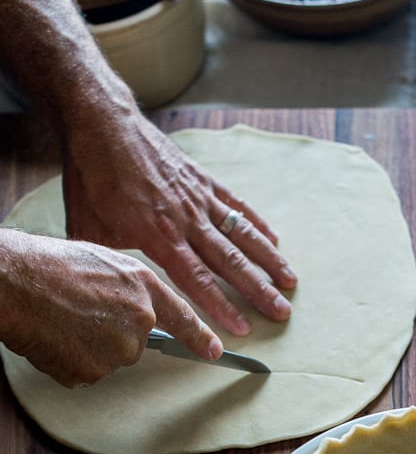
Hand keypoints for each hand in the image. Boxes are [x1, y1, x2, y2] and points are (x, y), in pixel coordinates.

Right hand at [0, 230, 222, 386]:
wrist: (18, 281)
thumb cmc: (53, 264)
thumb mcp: (105, 260)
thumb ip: (129, 289)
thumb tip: (131, 308)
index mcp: (144, 288)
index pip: (183, 318)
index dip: (200, 337)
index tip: (216, 352)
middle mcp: (139, 321)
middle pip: (135, 343)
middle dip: (112, 333)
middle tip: (80, 312)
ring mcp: (117, 350)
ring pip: (108, 358)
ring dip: (88, 347)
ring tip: (63, 320)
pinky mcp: (92, 372)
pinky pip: (84, 372)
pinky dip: (70, 361)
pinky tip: (55, 337)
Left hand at [62, 103, 297, 335]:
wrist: (104, 124)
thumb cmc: (92, 178)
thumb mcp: (87, 227)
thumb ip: (108, 261)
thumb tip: (111, 289)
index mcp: (157, 235)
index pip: (197, 279)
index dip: (221, 306)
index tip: (242, 328)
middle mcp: (186, 219)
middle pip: (230, 261)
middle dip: (258, 290)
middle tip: (281, 311)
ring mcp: (199, 198)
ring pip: (242, 234)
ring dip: (269, 260)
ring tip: (291, 281)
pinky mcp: (203, 180)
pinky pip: (238, 206)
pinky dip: (258, 224)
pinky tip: (275, 240)